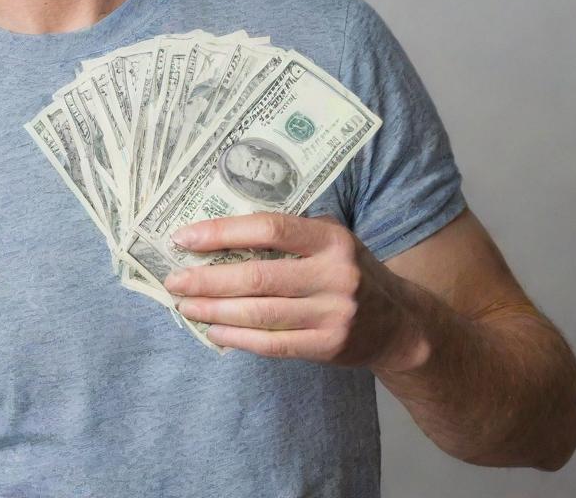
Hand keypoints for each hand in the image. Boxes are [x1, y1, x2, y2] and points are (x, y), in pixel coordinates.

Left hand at [163, 212, 427, 368]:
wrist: (400, 323)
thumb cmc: (349, 271)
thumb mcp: (332, 239)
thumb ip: (290, 234)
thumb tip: (219, 229)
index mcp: (331, 238)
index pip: (269, 228)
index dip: (223, 232)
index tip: (185, 238)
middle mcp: (335, 274)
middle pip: (258, 275)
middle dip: (208, 279)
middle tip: (175, 280)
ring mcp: (333, 314)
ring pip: (260, 313)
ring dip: (215, 311)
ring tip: (186, 305)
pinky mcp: (329, 347)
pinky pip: (273, 344)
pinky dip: (239, 338)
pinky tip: (214, 331)